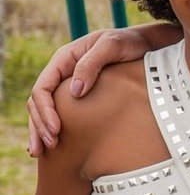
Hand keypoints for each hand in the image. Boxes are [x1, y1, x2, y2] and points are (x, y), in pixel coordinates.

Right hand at [27, 26, 165, 155]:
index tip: (56, 130)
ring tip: (41, 152)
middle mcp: (62, 72)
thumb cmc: (130, 42)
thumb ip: (92, 64)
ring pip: (44, 109)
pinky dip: (51, 128)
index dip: (45, 111)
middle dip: (39, 125)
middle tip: (47, 147)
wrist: (146, 43)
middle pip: (38, 102)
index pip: (42, 88)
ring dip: (40, 130)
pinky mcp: (80, 94)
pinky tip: (53, 146)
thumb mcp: (112, 46)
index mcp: (64, 59)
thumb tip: (74, 92)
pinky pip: (60, 112)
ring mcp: (69, 83)